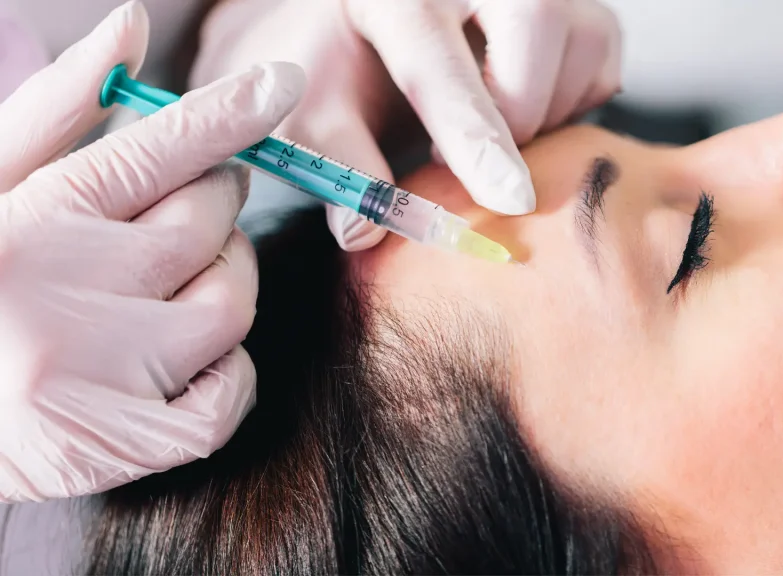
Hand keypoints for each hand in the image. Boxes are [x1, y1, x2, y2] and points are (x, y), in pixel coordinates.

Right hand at [0, 1, 303, 501]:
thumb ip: (59, 108)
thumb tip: (130, 26)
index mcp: (34, 219)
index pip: (156, 151)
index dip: (228, 113)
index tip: (278, 85)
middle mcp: (68, 292)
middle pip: (207, 223)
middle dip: (218, 203)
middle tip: (197, 203)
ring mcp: (100, 372)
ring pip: (230, 304)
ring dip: (227, 281)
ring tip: (180, 280)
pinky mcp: (127, 442)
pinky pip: (230, 396)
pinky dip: (230, 372)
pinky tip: (188, 357)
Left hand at [191, 0, 621, 249]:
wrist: (371, 31)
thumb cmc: (342, 70)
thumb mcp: (315, 114)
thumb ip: (339, 166)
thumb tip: (361, 230)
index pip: (439, 58)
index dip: (475, 135)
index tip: (508, 199)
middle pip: (535, 18)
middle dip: (520, 110)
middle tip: (475, 161)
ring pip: (584, 40)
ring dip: (547, 112)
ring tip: (492, 131)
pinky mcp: (577, 4)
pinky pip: (602, 62)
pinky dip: (571, 104)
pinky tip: (521, 109)